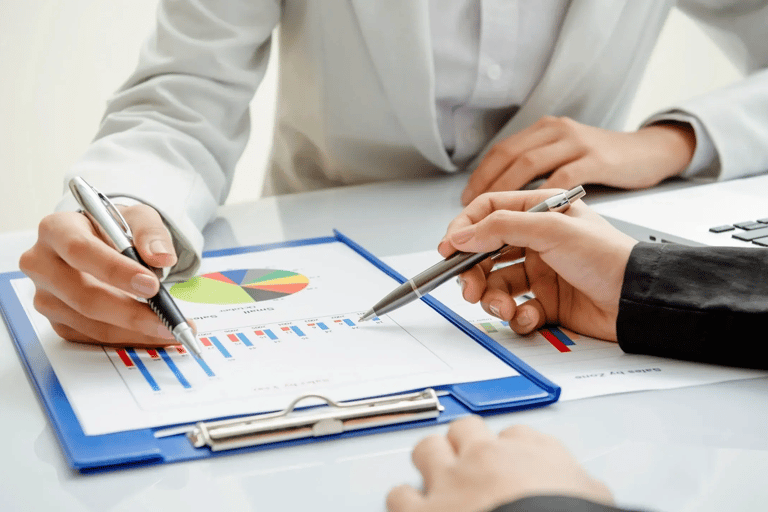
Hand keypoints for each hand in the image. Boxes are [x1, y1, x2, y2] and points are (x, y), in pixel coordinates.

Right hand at [19, 204, 182, 346]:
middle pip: (83, 295)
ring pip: (91, 322)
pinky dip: (128, 337)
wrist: (104, 243)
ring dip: (134, 331)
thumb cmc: (115, 228)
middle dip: (130, 311)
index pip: (80, 251)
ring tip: (168, 328)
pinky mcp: (58, 320)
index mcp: (57, 229)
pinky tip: (152, 333)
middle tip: (165, 318)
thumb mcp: (138, 217)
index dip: (116, 270)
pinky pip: (94, 336)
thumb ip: (151, 233)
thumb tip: (162, 257)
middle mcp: (43, 264)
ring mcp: (47, 296)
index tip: (150, 285)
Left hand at [387, 416, 612, 511]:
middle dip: (464, 445)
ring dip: (429, 464)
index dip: (508, 449)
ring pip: (427, 449)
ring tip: (435, 479)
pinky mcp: (426, 511)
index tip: (508, 460)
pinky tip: (411, 508)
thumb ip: (580, 484)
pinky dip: (404, 502)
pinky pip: (400, 496)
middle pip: (465, 429)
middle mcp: (489, 458)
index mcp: (533, 453)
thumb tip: (585, 490)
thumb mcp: (594, 497)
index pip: (516, 434)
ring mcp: (453, 482)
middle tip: (468, 464)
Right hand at [439, 190, 636, 340]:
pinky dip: (518, 317)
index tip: (448, 248)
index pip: (488, 213)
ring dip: (494, 299)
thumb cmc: (608, 256)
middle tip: (470, 288)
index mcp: (539, 212)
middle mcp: (537, 241)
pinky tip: (532, 316)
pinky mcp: (547, 302)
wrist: (637, 300)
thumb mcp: (550, 229)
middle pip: (486, 254)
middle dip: (473, 273)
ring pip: (497, 286)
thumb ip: (500, 227)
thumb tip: (462, 233)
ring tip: (504, 308)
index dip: (464, 229)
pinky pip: (517, 310)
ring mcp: (541, 273)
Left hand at [461, 117, 695, 204]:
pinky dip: (542, 197)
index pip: (502, 151)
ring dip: (505, 189)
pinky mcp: (597, 160)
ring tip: (493, 214)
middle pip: (509, 155)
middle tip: (471, 210)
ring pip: (529, 163)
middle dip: (486, 183)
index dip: (480, 176)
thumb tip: (493, 202)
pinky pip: (562, 178)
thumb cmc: (606, 170)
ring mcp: (577, 144)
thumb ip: (534, 176)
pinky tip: (529, 216)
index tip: (465, 200)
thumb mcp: (564, 165)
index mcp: (545, 133)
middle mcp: (557, 134)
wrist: (652, 156)